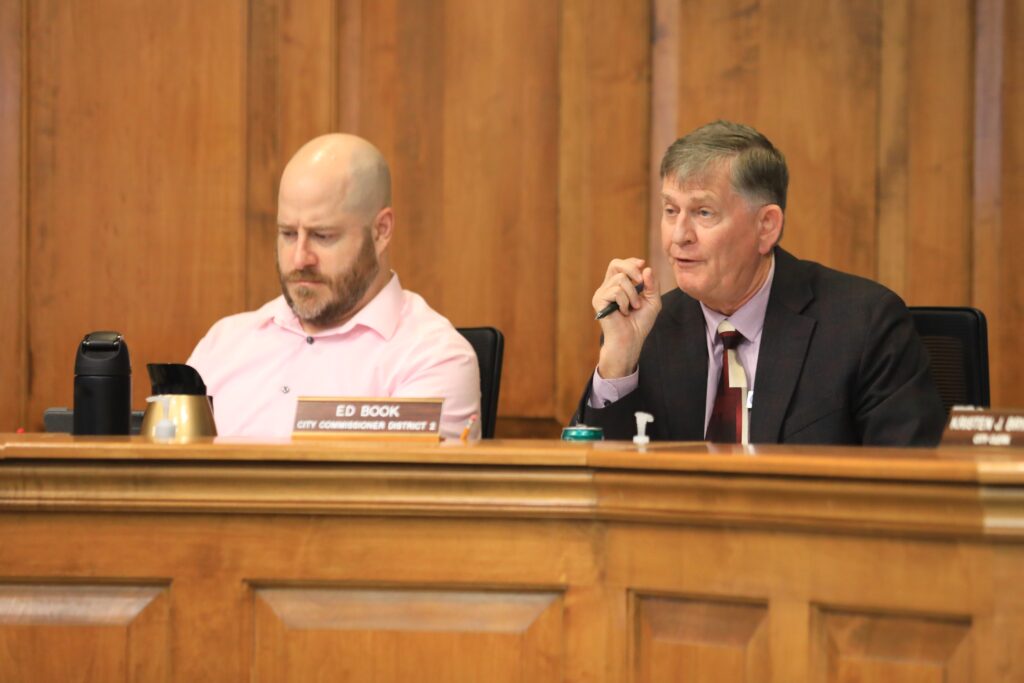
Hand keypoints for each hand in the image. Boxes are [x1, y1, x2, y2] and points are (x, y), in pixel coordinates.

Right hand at [592, 258, 661, 377]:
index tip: (642, 264)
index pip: (620, 265)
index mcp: (617, 286)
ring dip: (633, 294)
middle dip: (631, 269)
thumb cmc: (640, 323)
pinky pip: (616, 291)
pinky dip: (625, 301)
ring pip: (620, 279)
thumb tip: (646, 268)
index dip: (631, 262)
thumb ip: (652, 285)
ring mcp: (601, 294)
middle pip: (615, 264)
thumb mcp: (652, 301)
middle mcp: (607, 288)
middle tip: (641, 282)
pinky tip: (624, 312)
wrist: (630, 340)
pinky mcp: (598, 301)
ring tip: (634, 307)